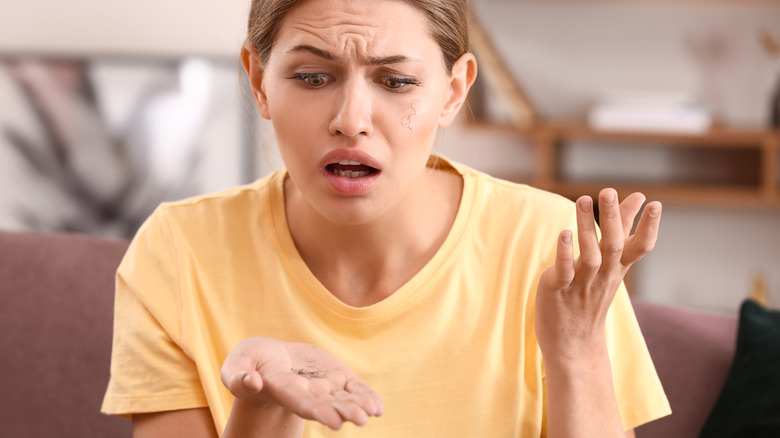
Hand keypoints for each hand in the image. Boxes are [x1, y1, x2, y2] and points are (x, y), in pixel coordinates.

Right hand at [221, 337, 383, 429]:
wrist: (268, 359)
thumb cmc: (248, 364)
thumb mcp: (236, 366)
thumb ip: (238, 375)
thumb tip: (251, 381)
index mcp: (285, 392)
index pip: (304, 405)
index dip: (319, 412)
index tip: (335, 422)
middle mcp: (308, 395)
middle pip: (329, 406)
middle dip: (345, 411)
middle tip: (362, 418)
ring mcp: (324, 387)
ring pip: (345, 399)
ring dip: (359, 406)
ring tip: (373, 411)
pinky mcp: (336, 377)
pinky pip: (354, 389)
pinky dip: (366, 396)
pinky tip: (377, 406)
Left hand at [535, 189, 661, 361]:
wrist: (573, 343)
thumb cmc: (590, 295)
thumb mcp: (611, 263)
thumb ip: (622, 229)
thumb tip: (638, 197)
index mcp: (617, 268)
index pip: (639, 248)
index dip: (648, 227)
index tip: (654, 204)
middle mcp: (603, 274)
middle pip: (613, 245)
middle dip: (612, 218)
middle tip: (608, 191)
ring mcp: (581, 283)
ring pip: (589, 254)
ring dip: (586, 228)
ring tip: (583, 200)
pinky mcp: (558, 288)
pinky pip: (564, 270)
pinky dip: (564, 253)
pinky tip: (564, 234)